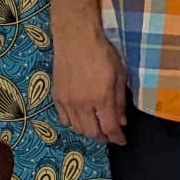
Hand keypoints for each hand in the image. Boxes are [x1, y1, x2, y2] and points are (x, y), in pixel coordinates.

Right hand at [52, 29, 129, 144]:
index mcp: (101, 97)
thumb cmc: (102, 53)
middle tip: (111, 136)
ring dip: (89, 132)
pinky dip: (74, 124)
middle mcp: (83, 103)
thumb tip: (122, 121)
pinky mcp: (57, 96)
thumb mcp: (120, 75)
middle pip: (92, 132)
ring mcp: (67, 101)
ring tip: (98, 129)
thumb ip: (120, 101)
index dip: (117, 138)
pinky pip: (64, 119)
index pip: (109, 128)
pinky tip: (82, 120)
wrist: (76, 38)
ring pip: (77, 128)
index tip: (122, 141)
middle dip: (104, 138)